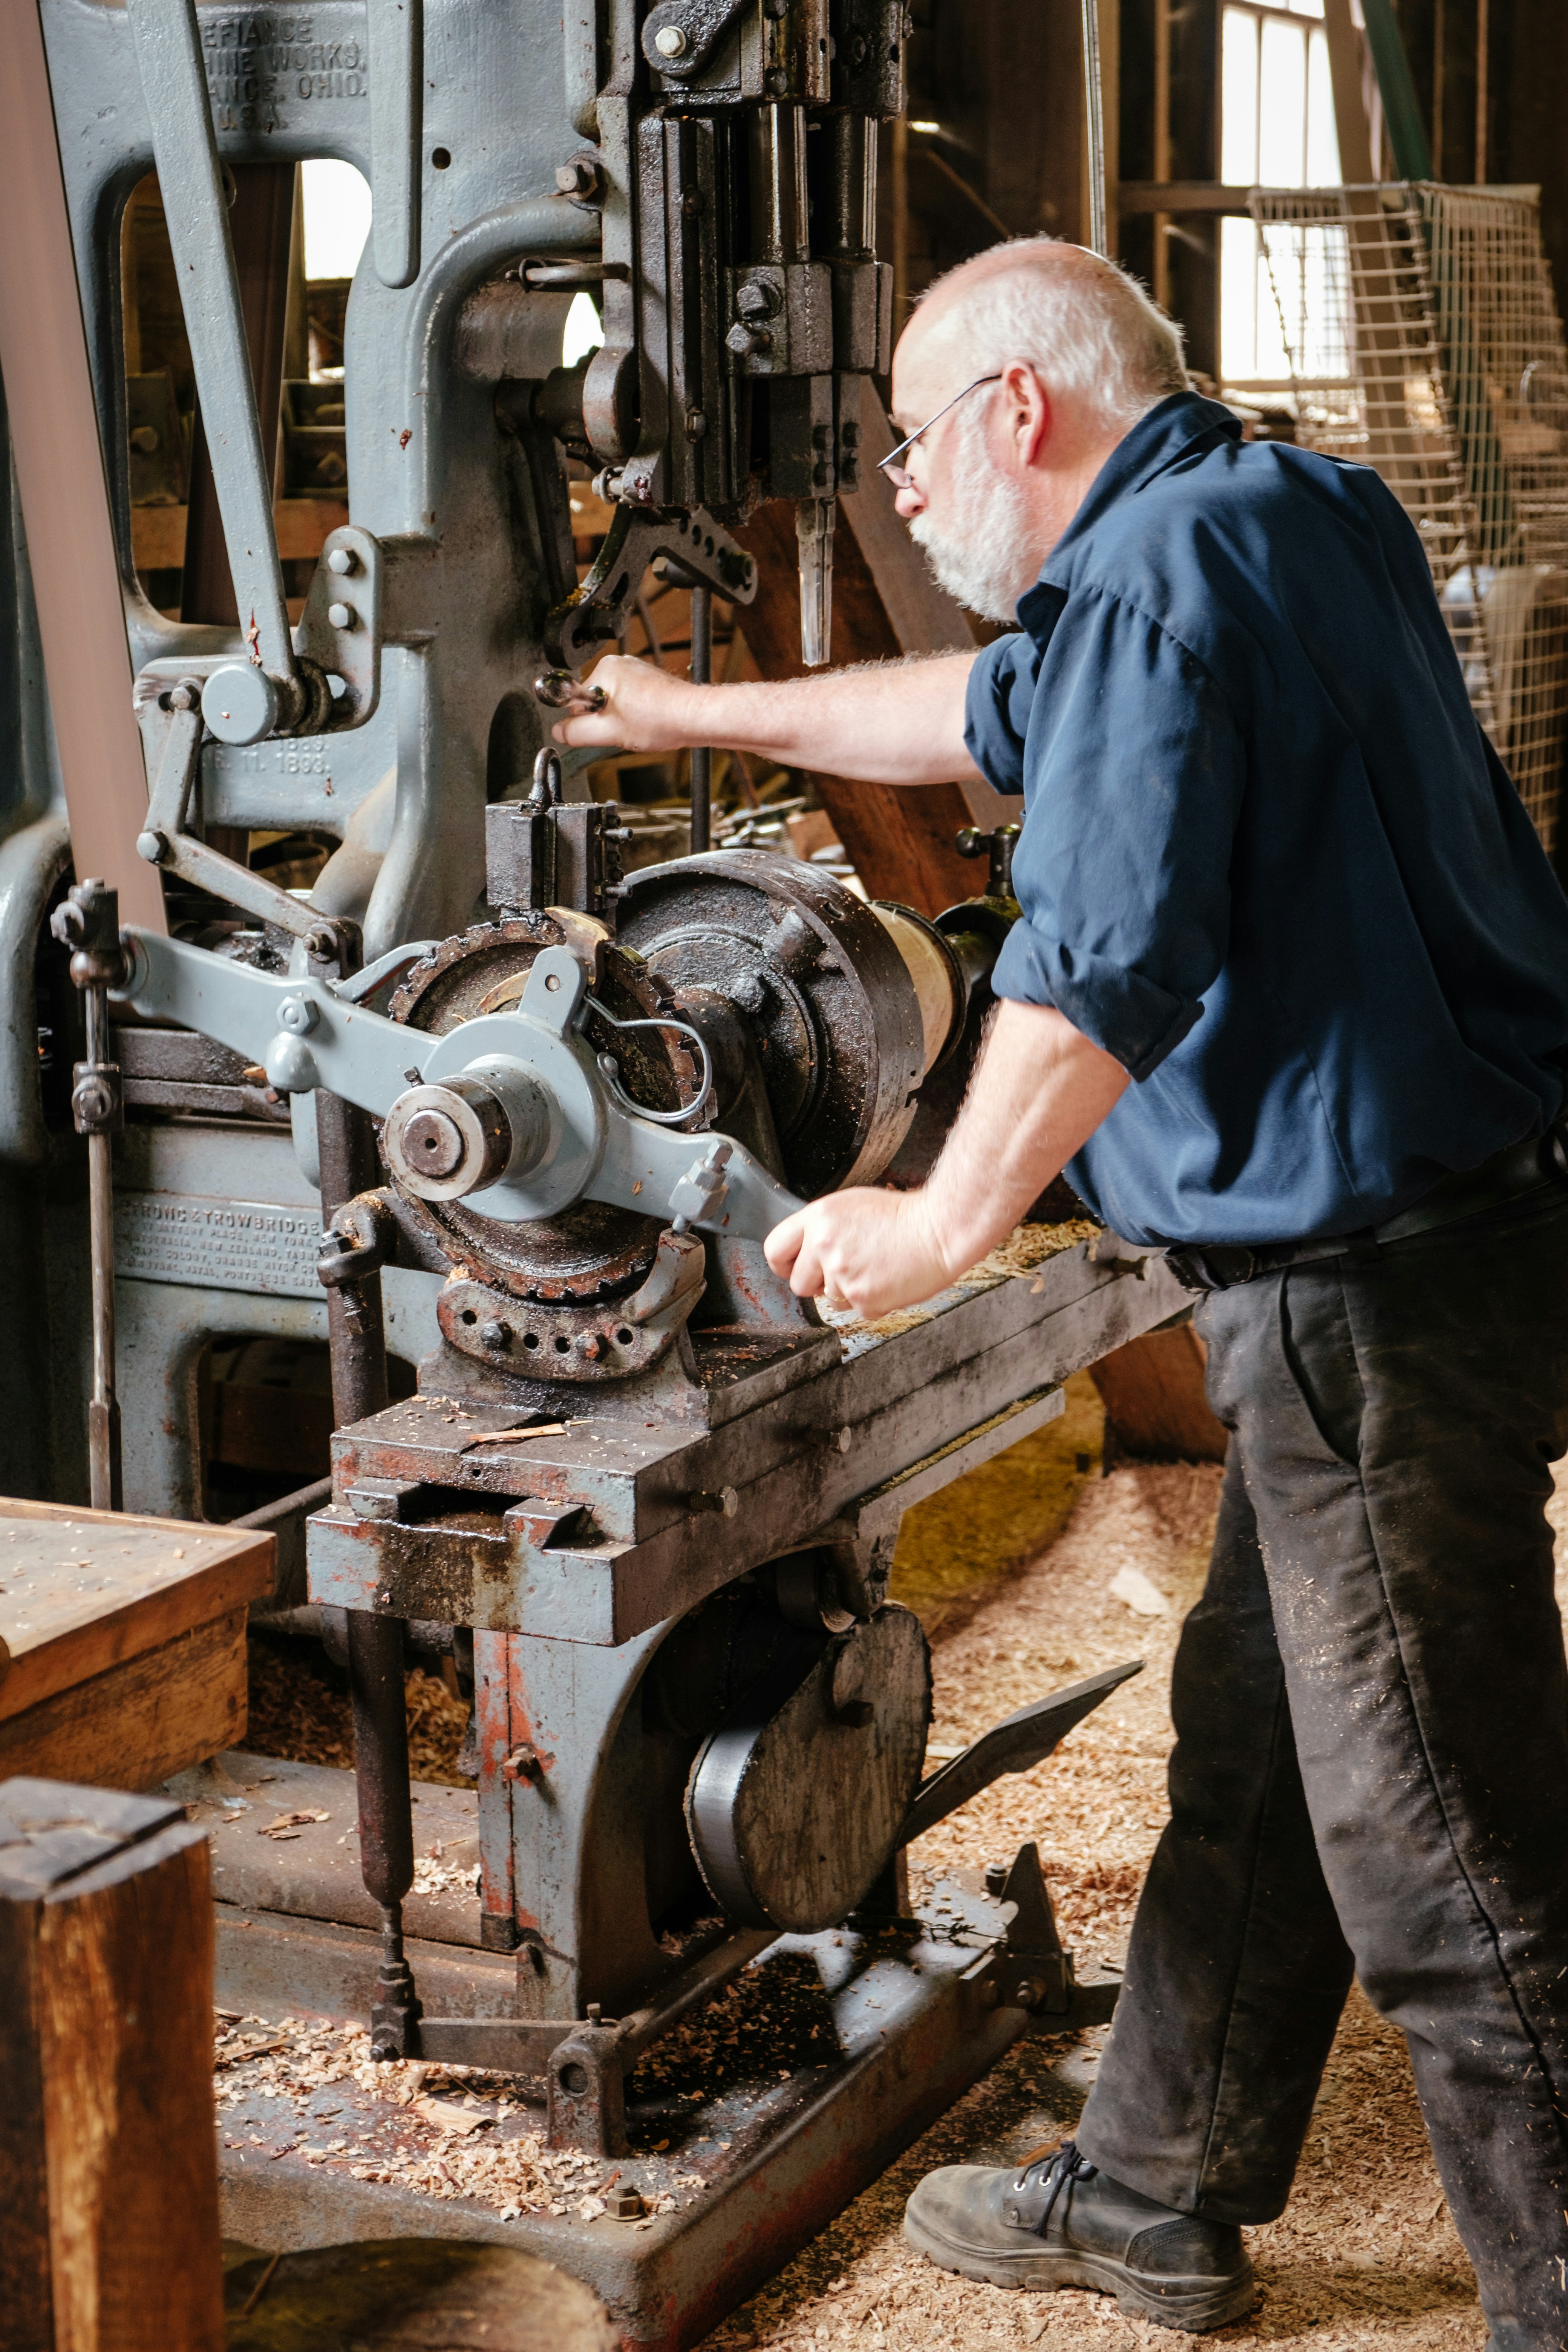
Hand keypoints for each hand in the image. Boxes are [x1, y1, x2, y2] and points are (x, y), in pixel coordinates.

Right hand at [548, 654, 704, 754]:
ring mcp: (636, 671)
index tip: (604, 729)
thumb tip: (559, 731)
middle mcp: (620, 664)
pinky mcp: (648, 681)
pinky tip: (647, 721)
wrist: (694, 717)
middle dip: (606, 720)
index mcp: (605, 669)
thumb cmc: (660, 719)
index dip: (588, 722)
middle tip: (625, 729)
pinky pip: (630, 701)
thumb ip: (576, 732)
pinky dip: (636, 714)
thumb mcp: (608, 732)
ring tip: (640, 725)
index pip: (577, 700)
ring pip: (613, 703)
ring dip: (622, 719)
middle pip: (595, 701)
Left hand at [764, 1187, 956, 1321]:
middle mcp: (825, 1246)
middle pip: (798, 1283)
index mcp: (819, 1218)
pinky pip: (854, 1309)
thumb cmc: (903, 1216)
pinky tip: (885, 1278)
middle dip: (816, 1283)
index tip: (793, 1268)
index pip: (774, 1249)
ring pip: (829, 1299)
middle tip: (844, 1269)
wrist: (939, 1230)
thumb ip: (822, 1228)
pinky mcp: (862, 1298)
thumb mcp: (851, 1206)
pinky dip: (870, 1300)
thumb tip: (804, 1250)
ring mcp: (843, 1275)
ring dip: (848, 1290)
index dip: (783, 1264)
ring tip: (874, 1266)